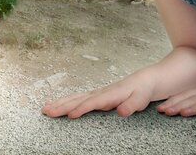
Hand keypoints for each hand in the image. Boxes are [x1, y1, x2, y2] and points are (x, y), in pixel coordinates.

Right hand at [41, 73, 155, 118]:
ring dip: (61, 103)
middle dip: (62, 105)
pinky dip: (68, 101)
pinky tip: (61, 104)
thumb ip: (131, 105)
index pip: (94, 102)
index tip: (69, 115)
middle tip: (46, 111)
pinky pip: (80, 99)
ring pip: (77, 98)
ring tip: (46, 108)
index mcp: (111, 94)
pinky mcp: (100, 95)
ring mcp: (100, 93)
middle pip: (79, 99)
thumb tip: (120, 111)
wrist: (149, 78)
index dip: (82, 109)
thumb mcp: (142, 98)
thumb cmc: (145, 89)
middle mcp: (102, 92)